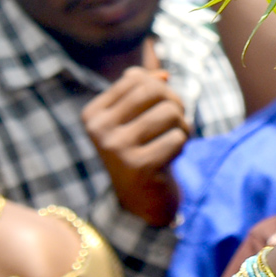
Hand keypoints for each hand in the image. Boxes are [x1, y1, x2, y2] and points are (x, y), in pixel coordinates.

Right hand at [81, 66, 189, 226]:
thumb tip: (163, 74)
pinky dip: (182, 146)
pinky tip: (171, 159)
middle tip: (175, 123)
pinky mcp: (138, 166)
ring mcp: (116, 149)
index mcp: (93, 114)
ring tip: (173, 142)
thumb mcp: (138, 117)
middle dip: (175, 103)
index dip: (160, 88)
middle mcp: (99, 130)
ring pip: (170, 112)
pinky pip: (177, 138)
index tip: (160, 108)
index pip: (137, 78)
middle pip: (155, 91)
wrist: (140, 202)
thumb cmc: (142, 150)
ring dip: (182, 127)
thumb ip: (145, 89)